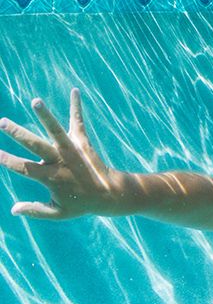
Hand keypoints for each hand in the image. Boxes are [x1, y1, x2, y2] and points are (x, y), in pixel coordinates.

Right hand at [0, 89, 121, 219]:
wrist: (111, 194)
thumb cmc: (81, 204)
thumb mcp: (58, 213)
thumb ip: (35, 210)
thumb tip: (13, 209)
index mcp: (51, 178)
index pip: (24, 167)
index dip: (7, 160)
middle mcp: (61, 161)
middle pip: (36, 146)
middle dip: (19, 134)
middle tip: (2, 122)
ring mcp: (72, 150)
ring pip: (57, 131)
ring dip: (46, 116)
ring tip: (35, 101)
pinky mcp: (83, 142)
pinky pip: (78, 122)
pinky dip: (76, 106)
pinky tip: (75, 90)